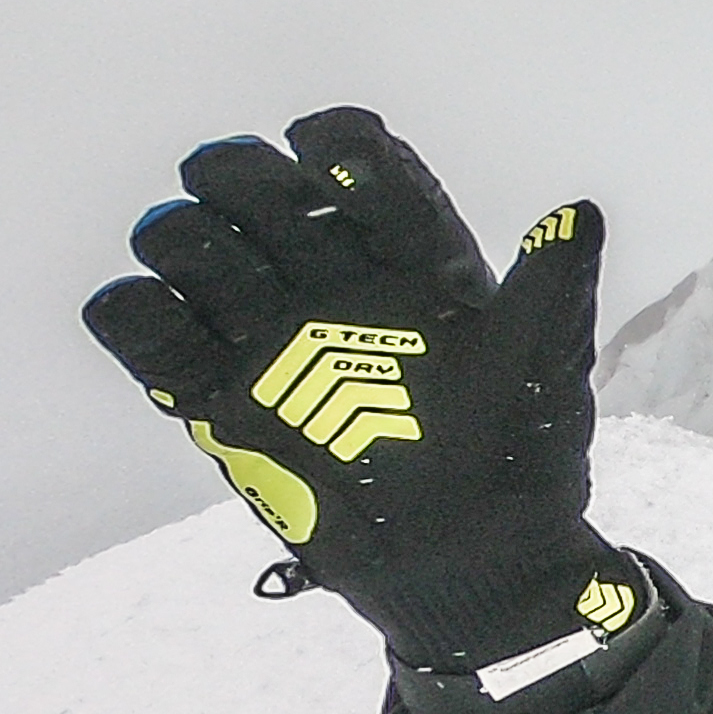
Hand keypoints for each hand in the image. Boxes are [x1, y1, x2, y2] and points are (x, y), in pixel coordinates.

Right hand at [83, 107, 636, 679]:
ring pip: (196, 248)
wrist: (469, 563)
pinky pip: (151, 337)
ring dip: (182, 237)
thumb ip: (551, 291)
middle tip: (235, 195)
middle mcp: (334, 282)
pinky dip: (134, 316)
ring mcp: (271, 336)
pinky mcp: (219, 398)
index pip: (367, 170)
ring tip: (192, 253)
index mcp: (412, 260)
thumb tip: (578, 215)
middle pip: (262, 192)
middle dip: (240, 179)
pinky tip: (151, 312)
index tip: (324, 156)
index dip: (340, 150)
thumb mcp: (545, 371)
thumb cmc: (518, 459)